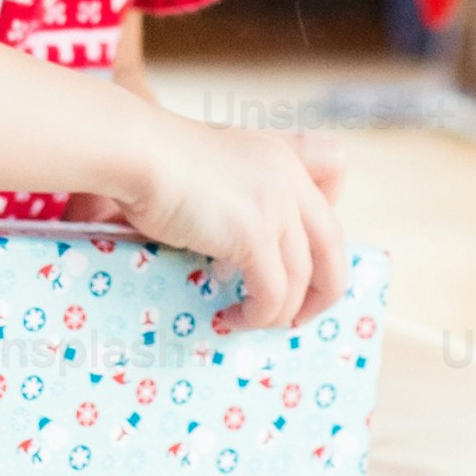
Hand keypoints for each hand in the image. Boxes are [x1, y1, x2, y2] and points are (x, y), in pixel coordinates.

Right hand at [117, 114, 349, 330]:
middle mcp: (289, 178)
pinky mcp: (256, 236)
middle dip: (325, 287)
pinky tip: (236, 319)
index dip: (327, 202)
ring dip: (283, 311)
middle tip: (302, 313)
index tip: (302, 238)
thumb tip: (231, 247)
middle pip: (333, 242)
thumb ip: (234, 188)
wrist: (139, 154)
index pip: (335, 166)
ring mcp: (277, 207)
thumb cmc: (155, 158)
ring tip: (255, 323)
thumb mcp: (209, 160)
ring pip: (303, 277)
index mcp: (280, 152)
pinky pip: (273, 292)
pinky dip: (259, 315)